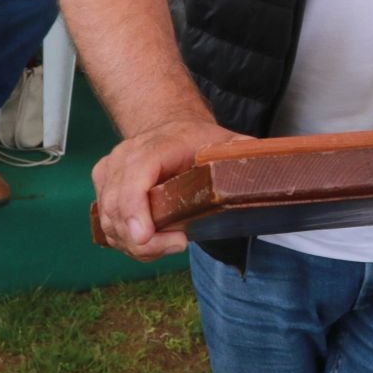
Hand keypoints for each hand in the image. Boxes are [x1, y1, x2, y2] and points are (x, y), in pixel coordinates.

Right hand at [90, 118, 244, 259]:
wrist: (170, 128)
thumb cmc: (196, 140)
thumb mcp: (224, 142)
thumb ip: (243, 154)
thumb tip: (268, 166)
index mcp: (157, 144)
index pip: (136, 174)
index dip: (136, 207)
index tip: (145, 237)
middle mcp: (126, 156)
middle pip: (118, 206)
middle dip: (144, 239)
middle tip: (177, 244)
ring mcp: (110, 171)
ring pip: (109, 220)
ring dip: (136, 244)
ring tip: (170, 243)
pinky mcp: (104, 186)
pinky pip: (105, 223)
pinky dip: (125, 240)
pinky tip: (151, 241)